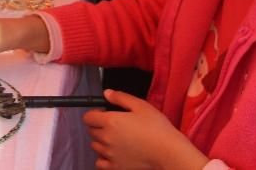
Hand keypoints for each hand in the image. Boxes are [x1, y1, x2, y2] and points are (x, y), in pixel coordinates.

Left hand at [83, 90, 208, 169]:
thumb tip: (107, 93)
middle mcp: (106, 138)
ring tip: (115, 138)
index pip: (88, 117)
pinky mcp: (116, 167)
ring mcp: (110, 154)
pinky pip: (100, 162)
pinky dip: (103, 157)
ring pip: (95, 146)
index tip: (103, 113)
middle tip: (112, 124)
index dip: (94, 113)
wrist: (167, 151)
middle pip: (91, 131)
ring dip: (100, 141)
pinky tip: (113, 152)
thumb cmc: (157, 127)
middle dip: (98, 126)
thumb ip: (120, 97)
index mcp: (110, 121)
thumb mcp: (140, 105)